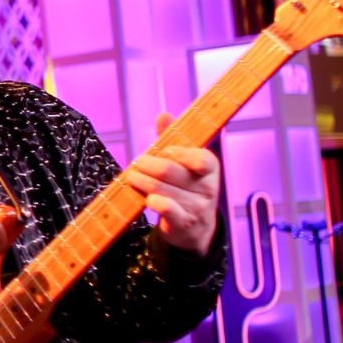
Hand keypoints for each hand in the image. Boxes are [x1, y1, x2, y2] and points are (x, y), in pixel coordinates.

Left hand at [123, 113, 221, 256]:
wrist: (195, 228)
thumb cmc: (187, 188)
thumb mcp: (185, 164)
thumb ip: (174, 140)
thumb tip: (164, 115)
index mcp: (210, 168)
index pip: (201, 158)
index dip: (179, 153)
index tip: (163, 151)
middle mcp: (207, 188)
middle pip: (171, 171)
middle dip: (148, 165)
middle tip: (138, 164)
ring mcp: (197, 207)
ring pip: (161, 189)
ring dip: (141, 181)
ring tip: (133, 178)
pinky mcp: (184, 223)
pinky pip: (165, 208)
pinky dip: (152, 200)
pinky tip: (146, 198)